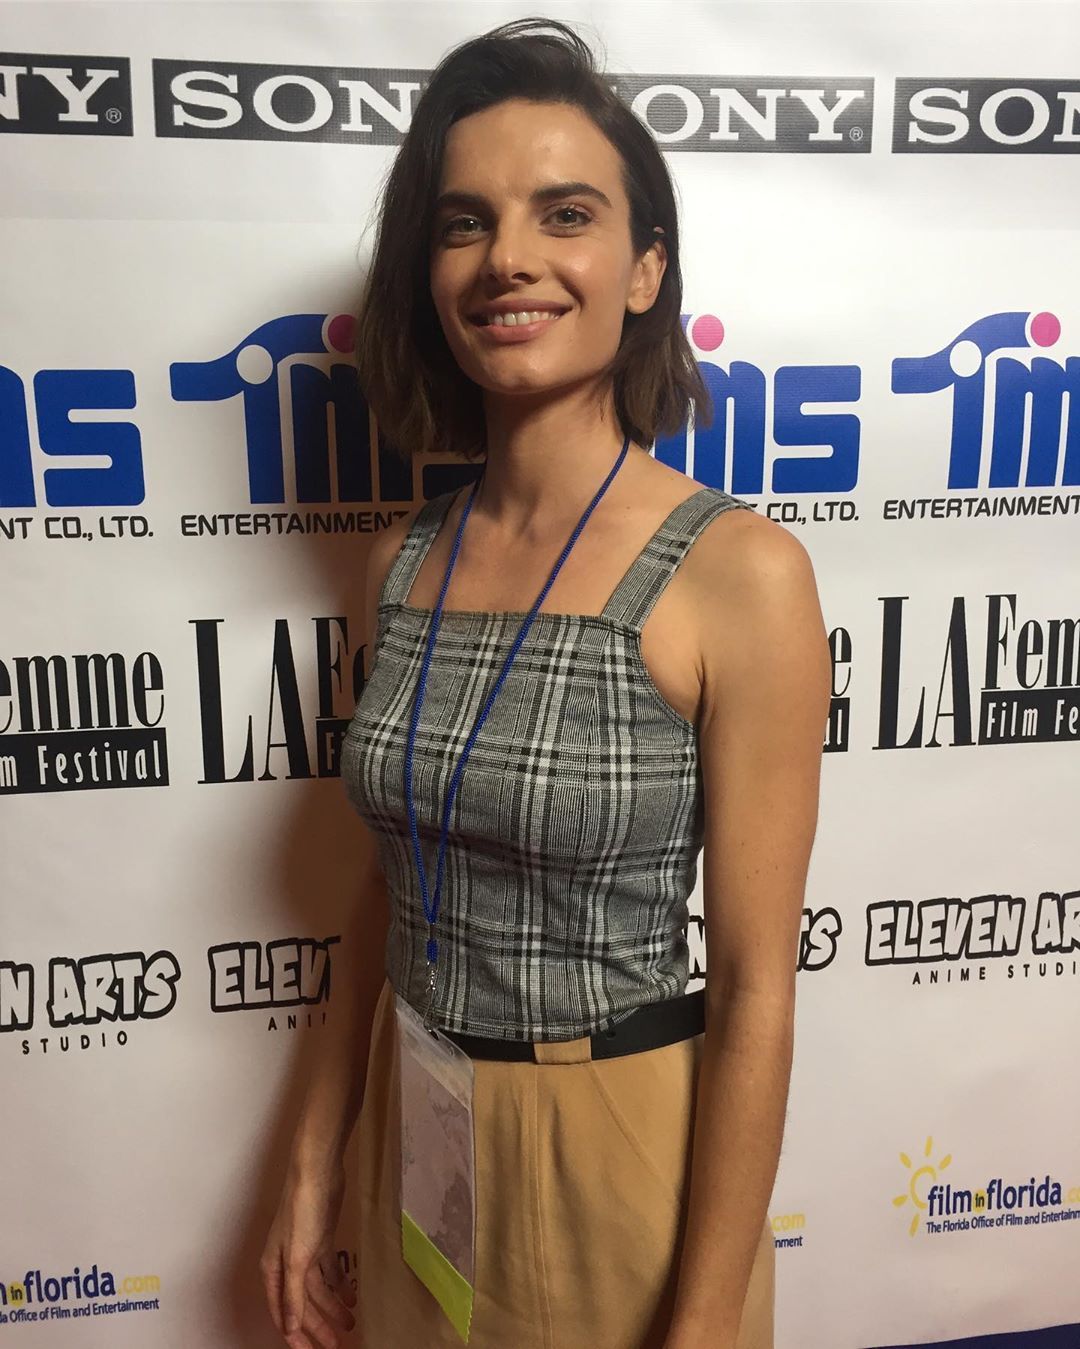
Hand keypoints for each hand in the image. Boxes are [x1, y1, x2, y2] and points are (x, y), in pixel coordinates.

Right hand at [260, 1163, 357, 1348]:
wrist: (317, 1173)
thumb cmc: (302, 1213)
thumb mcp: (297, 1258)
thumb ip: (293, 1295)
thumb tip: (290, 1328)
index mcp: (273, 1271)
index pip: (283, 1312)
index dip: (296, 1334)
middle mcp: (286, 1264)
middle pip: (302, 1303)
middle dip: (318, 1326)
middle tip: (338, 1344)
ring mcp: (305, 1251)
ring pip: (318, 1289)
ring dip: (332, 1307)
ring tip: (350, 1324)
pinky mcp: (322, 1239)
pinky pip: (329, 1271)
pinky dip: (340, 1285)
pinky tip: (351, 1297)